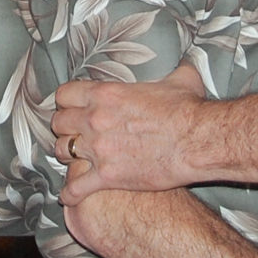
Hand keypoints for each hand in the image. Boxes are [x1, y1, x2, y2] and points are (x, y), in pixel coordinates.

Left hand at [53, 63, 205, 202]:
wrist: (199, 141)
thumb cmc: (190, 109)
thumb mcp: (182, 79)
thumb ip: (175, 69)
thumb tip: (187, 62)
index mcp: (107, 94)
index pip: (64, 95)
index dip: (68, 101)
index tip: (75, 107)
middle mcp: (95, 120)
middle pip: (58, 123)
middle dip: (66, 128)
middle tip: (76, 133)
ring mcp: (99, 150)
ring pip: (62, 152)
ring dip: (68, 155)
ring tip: (76, 158)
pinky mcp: (108, 176)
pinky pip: (75, 187)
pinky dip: (71, 193)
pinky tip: (71, 195)